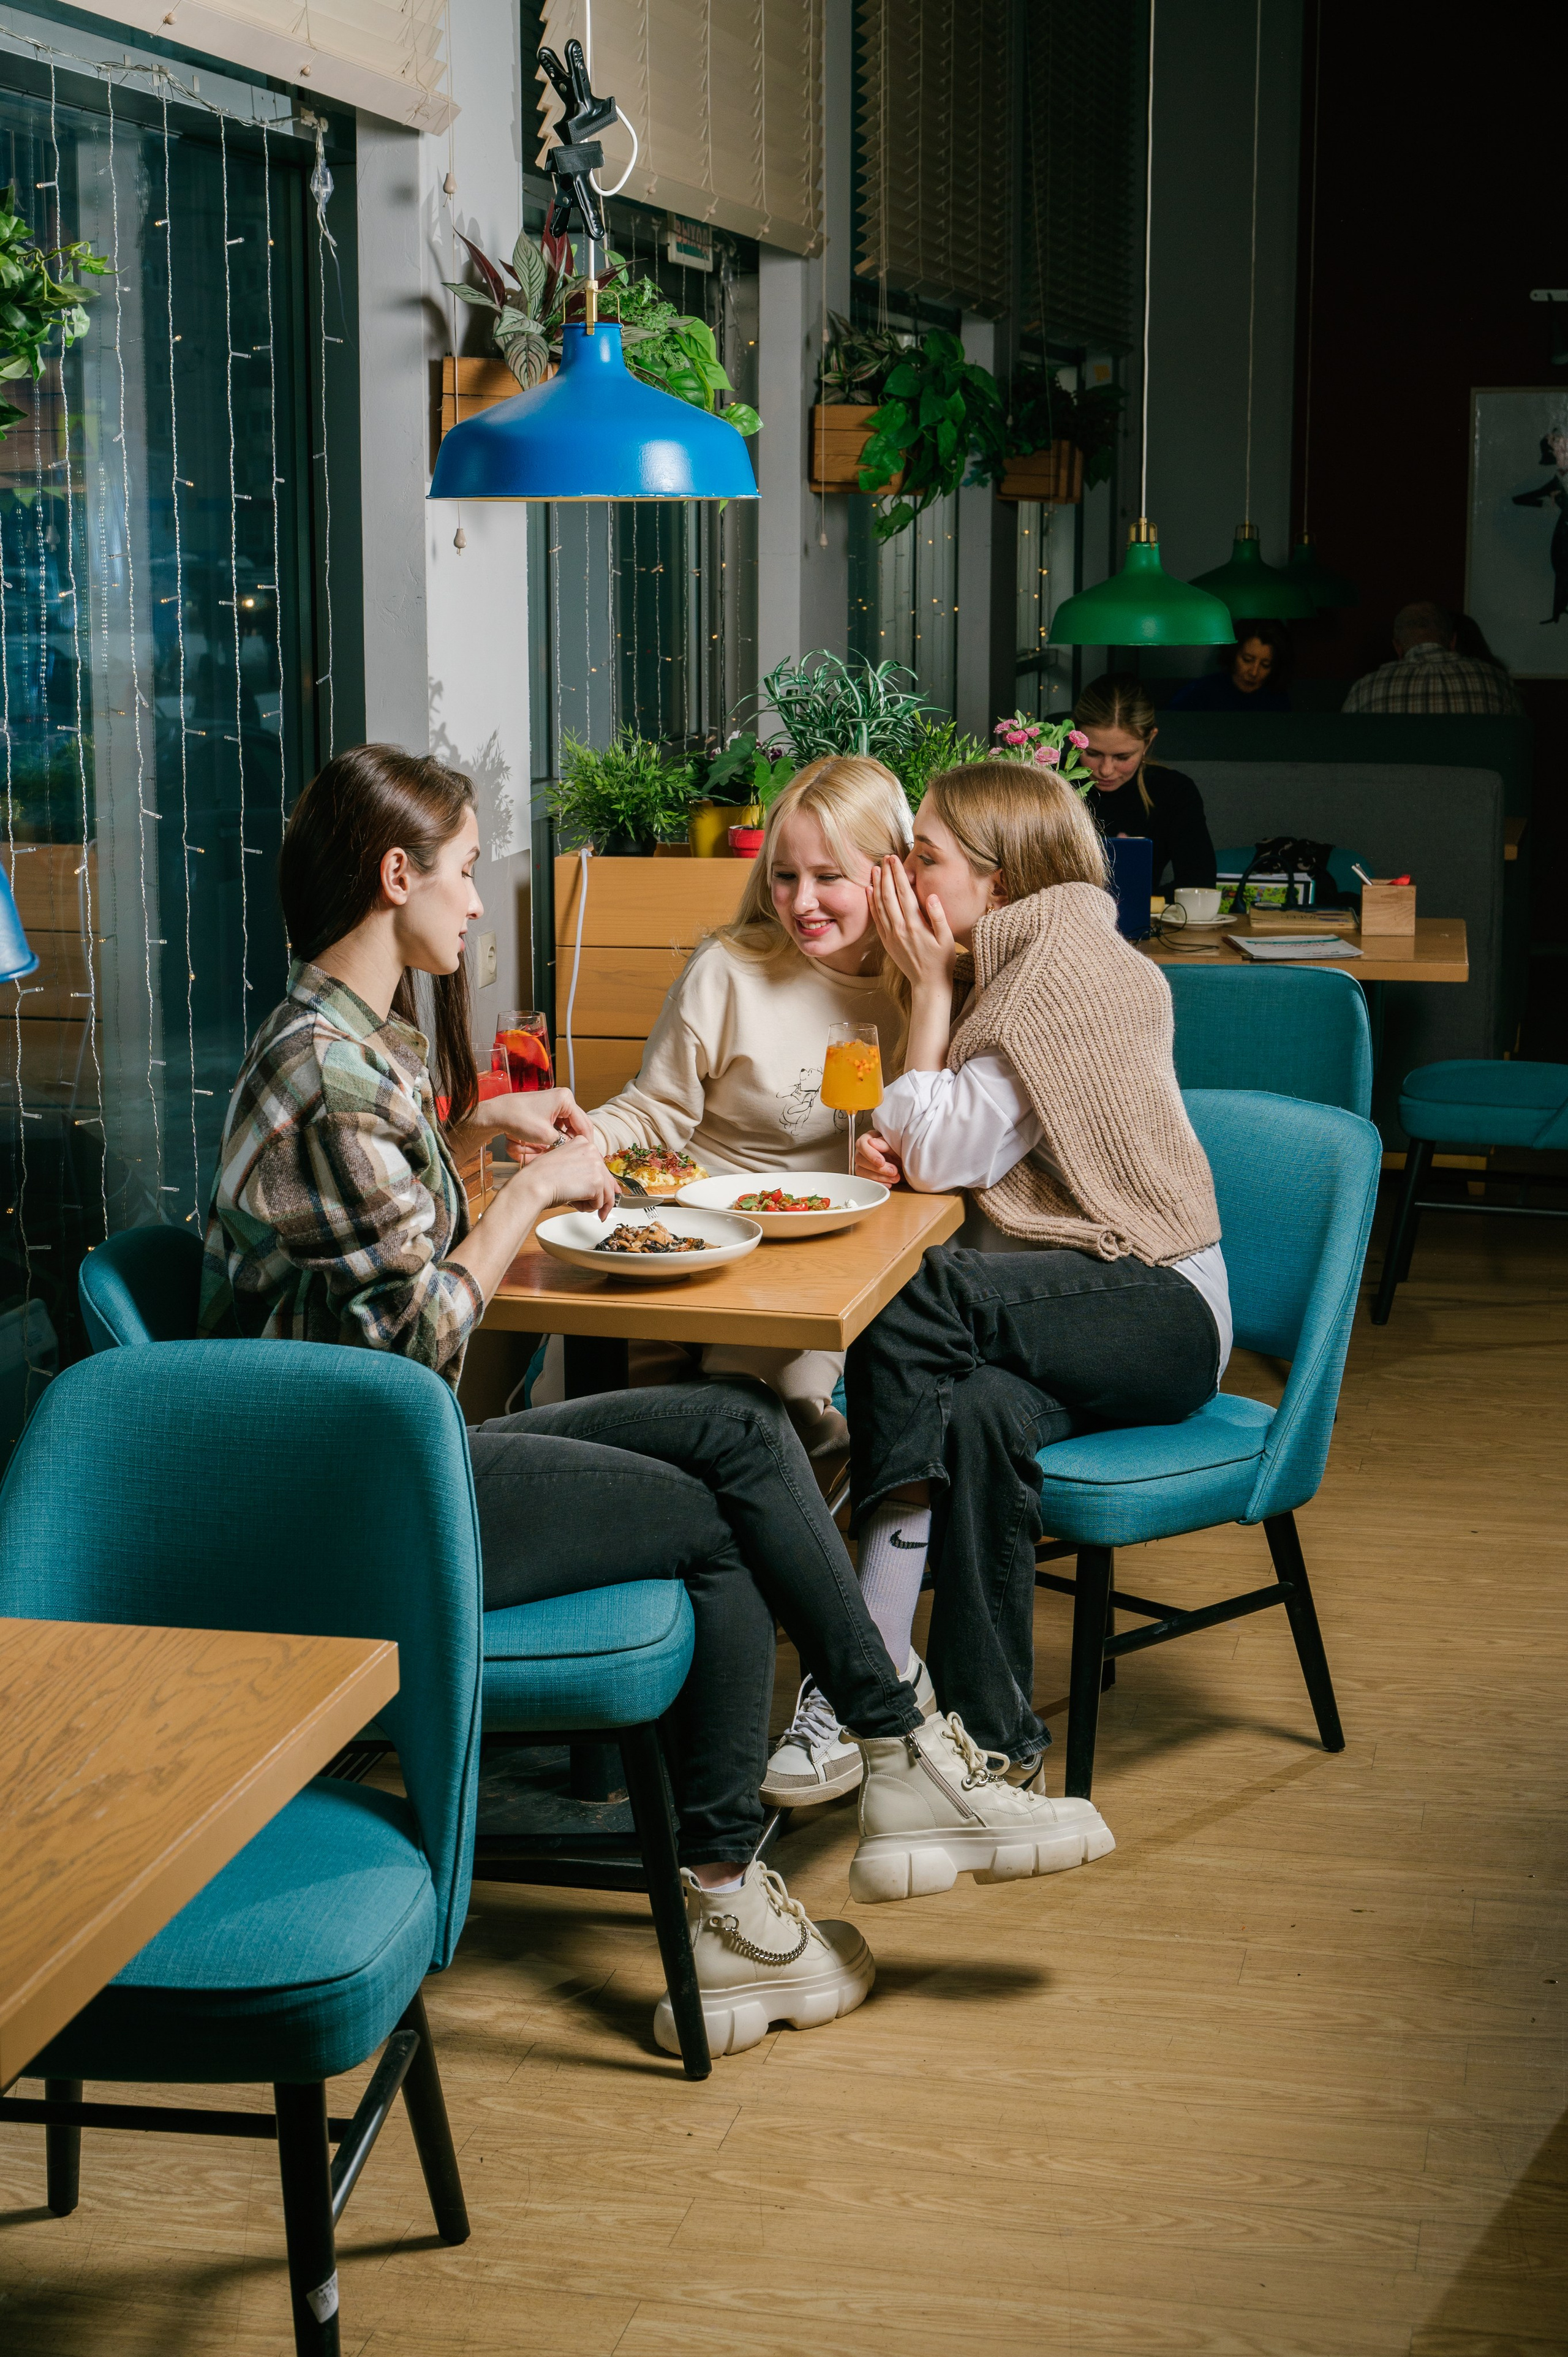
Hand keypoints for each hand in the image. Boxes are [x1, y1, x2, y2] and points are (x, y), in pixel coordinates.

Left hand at [485, 1087, 593, 1160]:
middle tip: (574, 1157)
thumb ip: (564, 1143)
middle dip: (573, 1141)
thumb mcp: (545, 1136)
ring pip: (567, 1126)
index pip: (584, 1124)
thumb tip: (574, 1150)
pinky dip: (555, 1136)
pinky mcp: (547, 1108)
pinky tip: (551, 1145)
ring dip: (563, 1139)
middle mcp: (563, 1098)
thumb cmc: (517, 1119)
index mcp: (566, 1099)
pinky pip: (558, 1125)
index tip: (587, 1157)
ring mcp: (555, 1102)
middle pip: (577, 1125)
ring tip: (559, 1152)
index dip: (586, 1143)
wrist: (497, 1113)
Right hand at [523, 1135, 617, 1221]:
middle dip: (601, 1197)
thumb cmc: (540, 1177)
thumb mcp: (562, 1164)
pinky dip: (587, 1207)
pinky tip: (574, 1202)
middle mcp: (591, 1150)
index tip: (602, 1193)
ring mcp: (596, 1165)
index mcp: (582, 1142)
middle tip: (599, 1211)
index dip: (601, 1182)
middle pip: (606, 1179)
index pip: (599, 1165)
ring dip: (592, 1203)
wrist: (534, 1184)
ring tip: (578, 1205)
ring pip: (605, 1193)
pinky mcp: (597, 1182)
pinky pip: (599, 1202)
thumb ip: (581, 1169)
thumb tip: (599, 1183)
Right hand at [857, 1130, 902, 1186]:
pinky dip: (878, 1184)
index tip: (881, 1162)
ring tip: (894, 1178)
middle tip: (893, 1171)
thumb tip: (872, 1142)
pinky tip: (889, 1183)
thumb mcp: (896, 1144)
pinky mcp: (866, 1174)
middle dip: (877, 1168)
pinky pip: (866, 1181)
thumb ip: (885, 1143)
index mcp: (869, 1138)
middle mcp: (864, 1150)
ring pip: (861, 1171)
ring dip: (879, 1177)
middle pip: (859, 1159)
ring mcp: (863, 1163)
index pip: (861, 1144)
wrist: (908, 1159)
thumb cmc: (901, 1149)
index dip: (870, 1154)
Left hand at [871, 855, 956, 994]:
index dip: (898, 874)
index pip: (903, 893)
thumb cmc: (941, 961)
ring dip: (877, 885)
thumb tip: (932, 896)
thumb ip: (938, 917)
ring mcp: (890, 935)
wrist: (928, 983)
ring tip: (875, 869)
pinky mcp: (886, 941)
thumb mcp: (946, 939)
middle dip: (886, 874)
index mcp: (914, 925)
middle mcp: (899, 928)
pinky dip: (871, 903)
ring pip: (879, 905)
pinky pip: (876, 918)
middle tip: (885, 857)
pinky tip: (870, 891)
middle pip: (888, 895)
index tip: (895, 859)